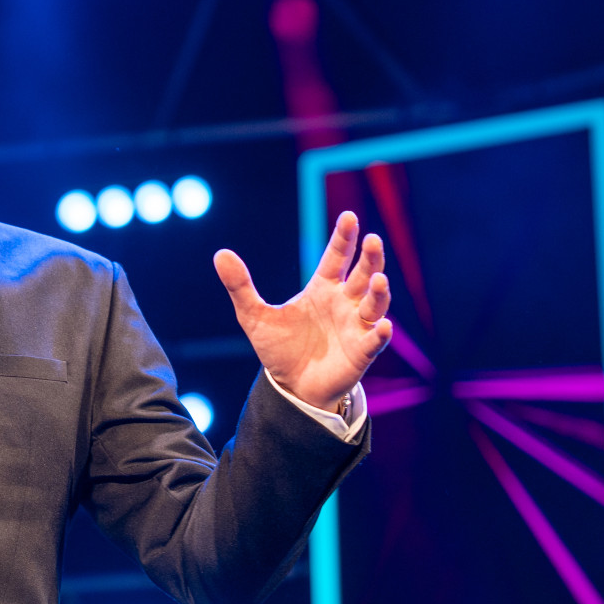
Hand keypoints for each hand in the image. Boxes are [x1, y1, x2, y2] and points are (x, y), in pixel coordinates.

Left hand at [215, 211, 391, 411]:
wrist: (291, 386)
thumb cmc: (279, 347)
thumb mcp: (254, 316)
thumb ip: (241, 286)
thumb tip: (219, 253)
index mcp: (323, 288)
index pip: (336, 257)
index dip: (344, 238)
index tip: (349, 217)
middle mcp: (345, 302)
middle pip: (363, 274)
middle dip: (369, 258)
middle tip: (372, 239)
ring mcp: (356, 326)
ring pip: (375, 304)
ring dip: (379, 292)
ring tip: (379, 279)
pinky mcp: (362, 352)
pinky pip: (375, 341)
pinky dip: (381, 333)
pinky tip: (384, 326)